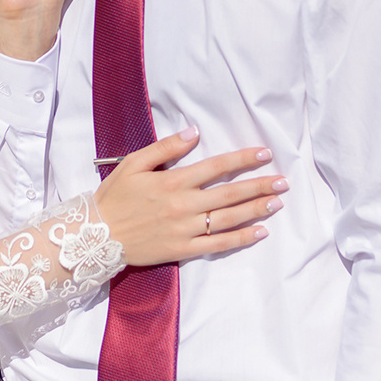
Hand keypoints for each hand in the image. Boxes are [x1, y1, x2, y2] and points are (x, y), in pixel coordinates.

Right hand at [91, 128, 284, 266]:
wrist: (95, 236)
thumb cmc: (114, 197)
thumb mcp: (134, 163)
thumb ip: (165, 147)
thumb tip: (193, 131)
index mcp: (173, 181)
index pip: (217, 167)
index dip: (243, 160)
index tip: (265, 154)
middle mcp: (184, 205)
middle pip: (230, 193)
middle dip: (259, 186)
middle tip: (284, 181)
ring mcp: (185, 229)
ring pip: (229, 219)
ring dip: (256, 209)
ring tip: (277, 202)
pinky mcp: (183, 250)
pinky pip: (218, 244)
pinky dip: (241, 238)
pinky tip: (259, 232)